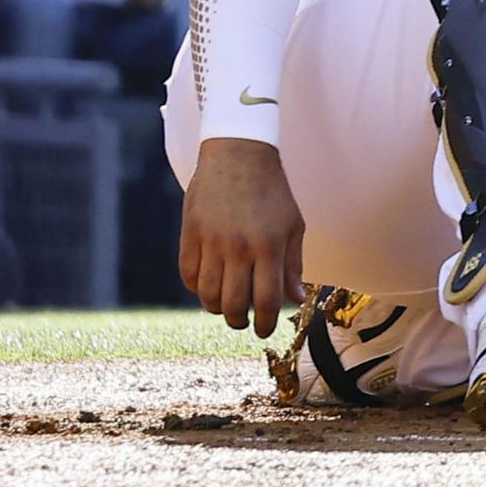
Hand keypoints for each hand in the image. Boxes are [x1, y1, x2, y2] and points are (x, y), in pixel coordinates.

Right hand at [178, 138, 309, 333]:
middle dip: (239, 321)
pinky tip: (209, 285)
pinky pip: (188, 276)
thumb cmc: (272, 192)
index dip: (266, 322)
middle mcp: (239, 248)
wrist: (238, 155)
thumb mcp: (293, 225)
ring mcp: (211, 242)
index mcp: (269, 246)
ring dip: (217, 308)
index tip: (265, 330)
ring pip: (207, 296)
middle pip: (233, 305)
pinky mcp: (189, 235)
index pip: (267, 300)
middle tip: (244, 322)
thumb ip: (293, 265)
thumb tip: (297, 299)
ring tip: (227, 305)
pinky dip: (197, 289)